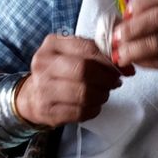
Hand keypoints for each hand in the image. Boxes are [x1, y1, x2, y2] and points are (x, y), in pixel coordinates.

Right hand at [14, 33, 133, 127]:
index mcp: (52, 45)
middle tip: (114, 82)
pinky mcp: (49, 111)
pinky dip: (93, 109)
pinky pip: (80, 112)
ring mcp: (44, 89)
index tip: (122, 68)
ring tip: (103, 93)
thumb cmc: (58, 72)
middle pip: (84, 70)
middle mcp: (44, 65)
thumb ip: (95, 54)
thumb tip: (126, 66)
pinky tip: (93, 105)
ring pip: (84, 93)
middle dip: (106, 78)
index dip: (109, 60)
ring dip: (101, 95)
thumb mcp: (71, 54)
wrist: (31, 96)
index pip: (87, 48)